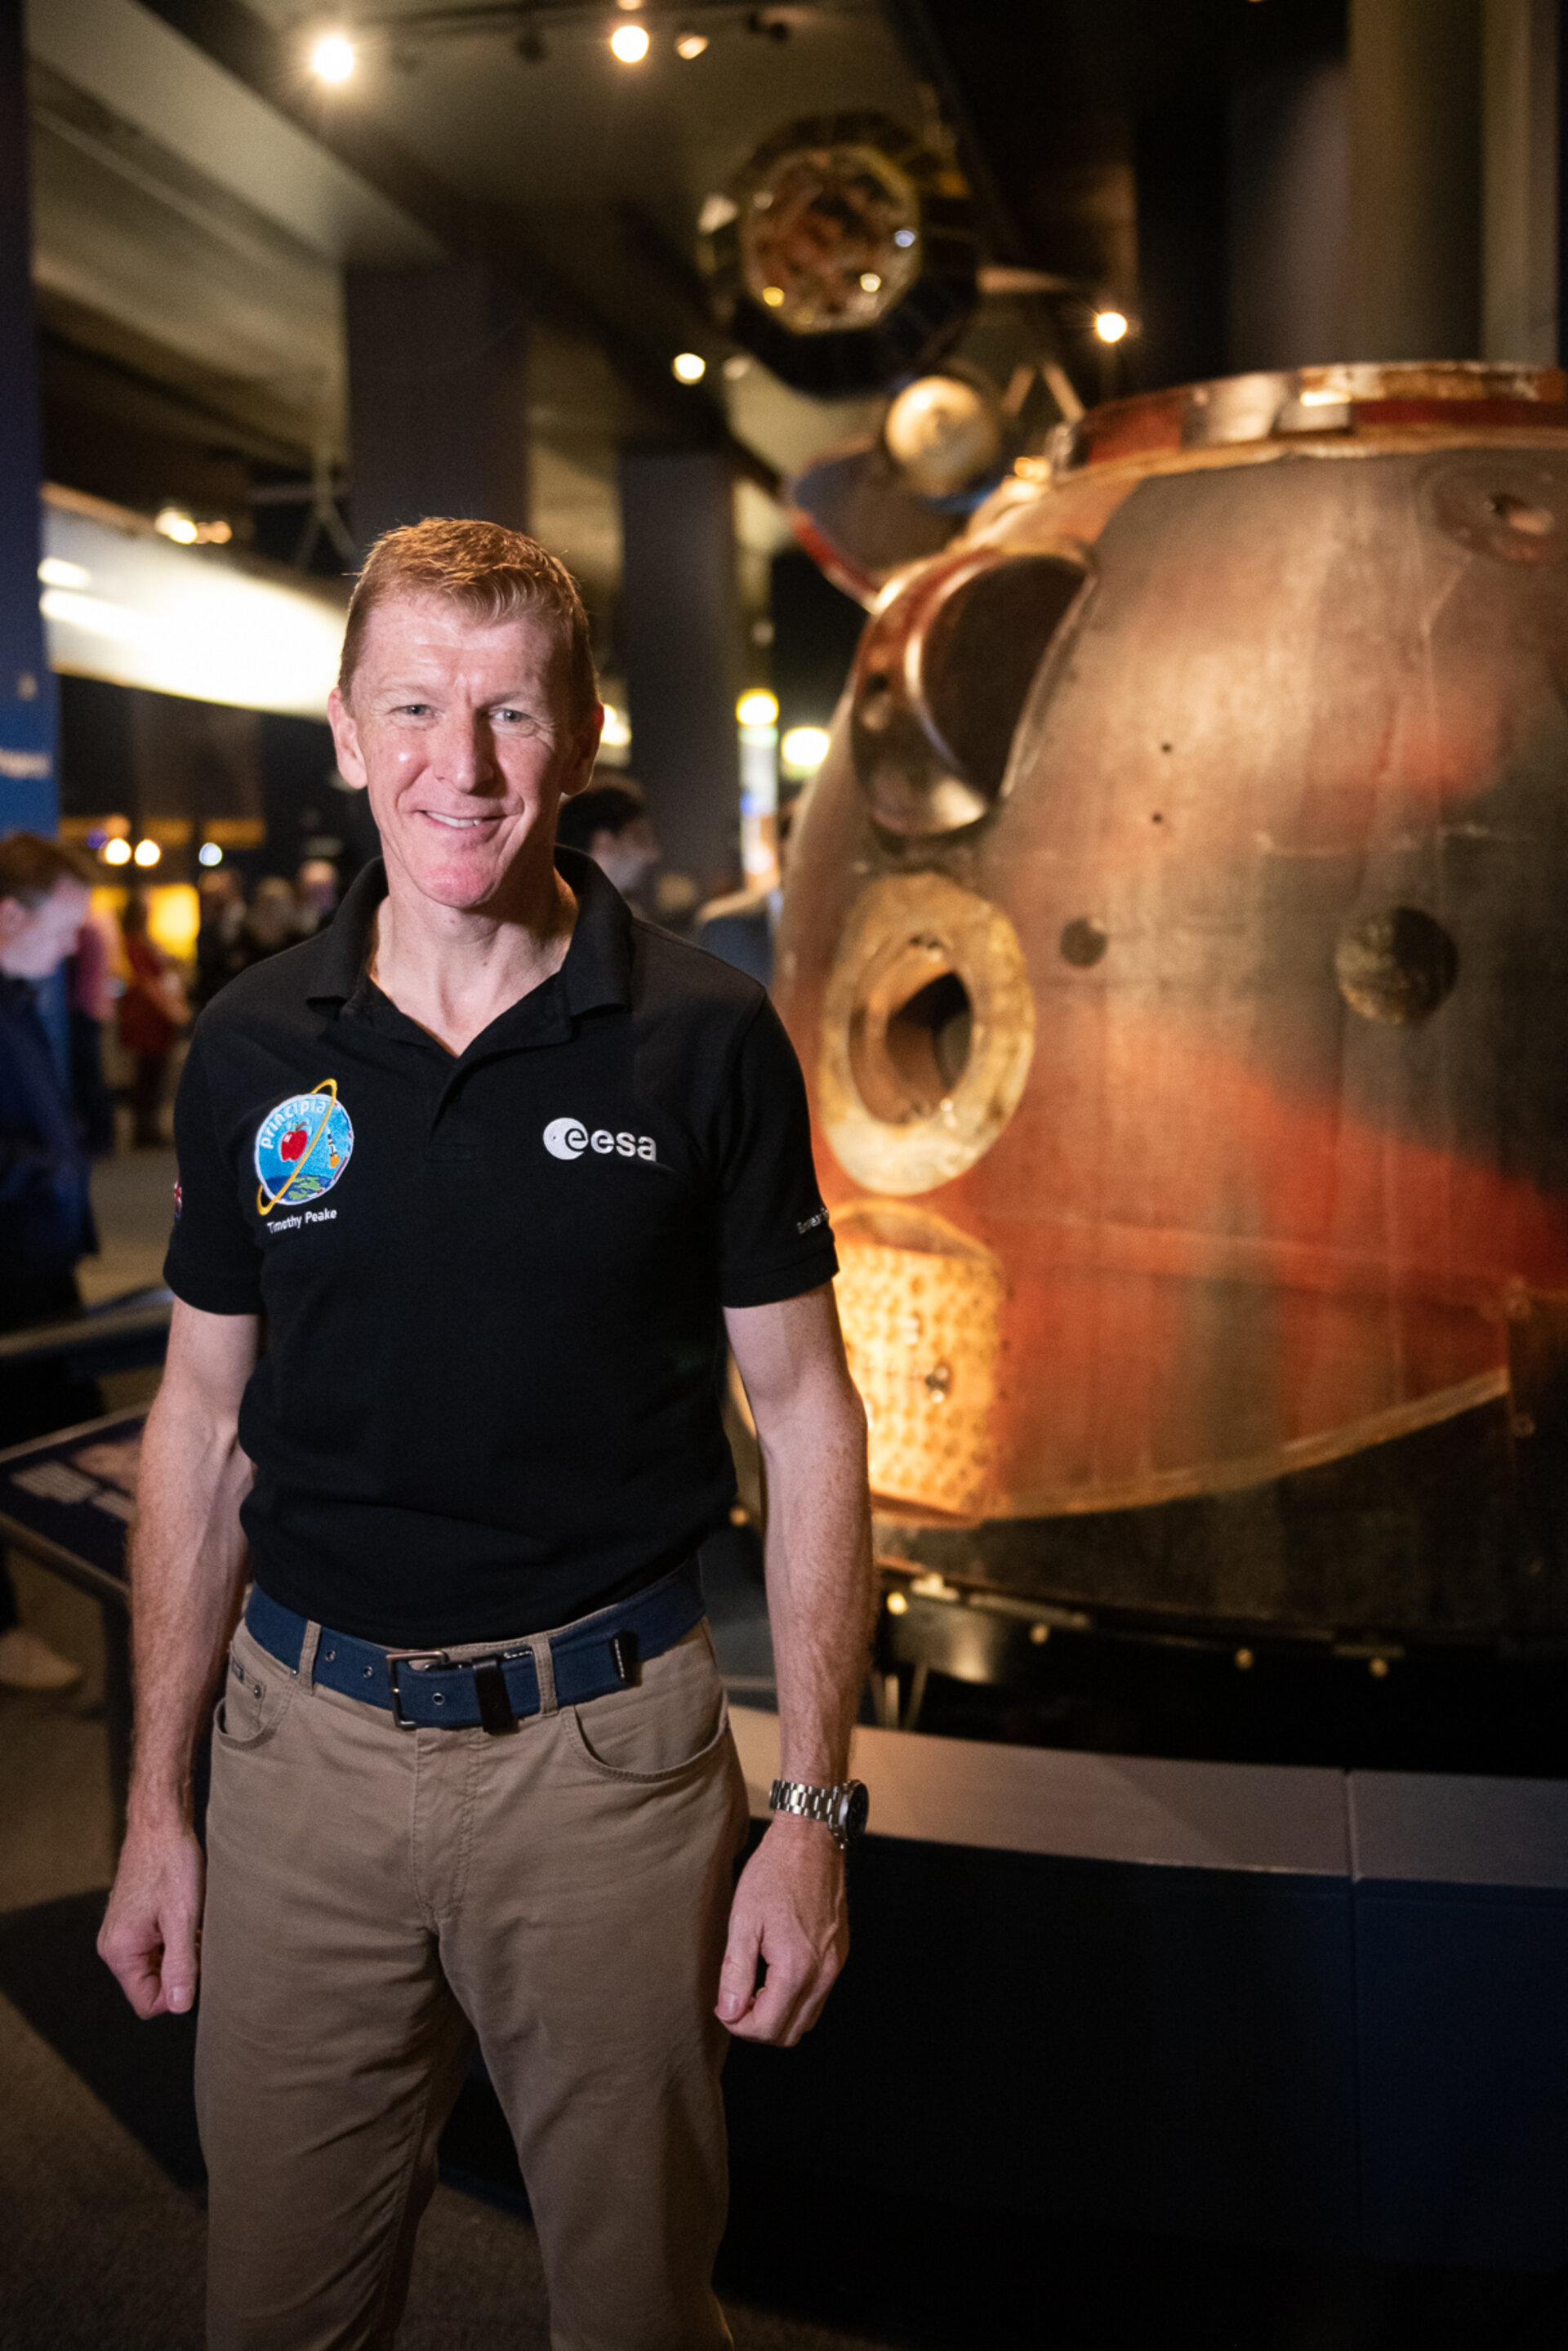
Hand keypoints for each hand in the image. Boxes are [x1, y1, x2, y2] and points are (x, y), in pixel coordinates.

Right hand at [97, 1820, 204, 2018]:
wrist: (161, 1822)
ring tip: (197, 1925)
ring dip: (182, 1953)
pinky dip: (178, 1939)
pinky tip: (192, 1917)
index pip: (148, 2003)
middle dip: (182, 1971)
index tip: (200, 1966)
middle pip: (153, 1985)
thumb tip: (181, 2007)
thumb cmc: (172, 1863)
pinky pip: (158, 1946)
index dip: (178, 1993)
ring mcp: (124, 1932)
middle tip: (201, 1940)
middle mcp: (115, 1946)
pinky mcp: (136, 1920)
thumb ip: (181, 1965)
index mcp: (119, 1950)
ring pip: (158, 1965)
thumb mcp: (183, 1917)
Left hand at [716, 1815, 847, 2045]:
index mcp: (796, 1969)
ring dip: (779, 2015)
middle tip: (737, 1999)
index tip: (723, 2006)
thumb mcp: (743, 1921)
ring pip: (808, 2018)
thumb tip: (728, 2012)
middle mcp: (823, 1974)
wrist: (811, 1841)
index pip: (767, 2028)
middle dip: (759, 2026)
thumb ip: (735, 1972)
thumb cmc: (774, 1874)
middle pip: (790, 2033)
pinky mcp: (840, 1954)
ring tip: (755, 1987)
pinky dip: (797, 1997)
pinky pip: (819, 1995)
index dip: (738, 2026)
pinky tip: (776, 1972)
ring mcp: (835, 1965)